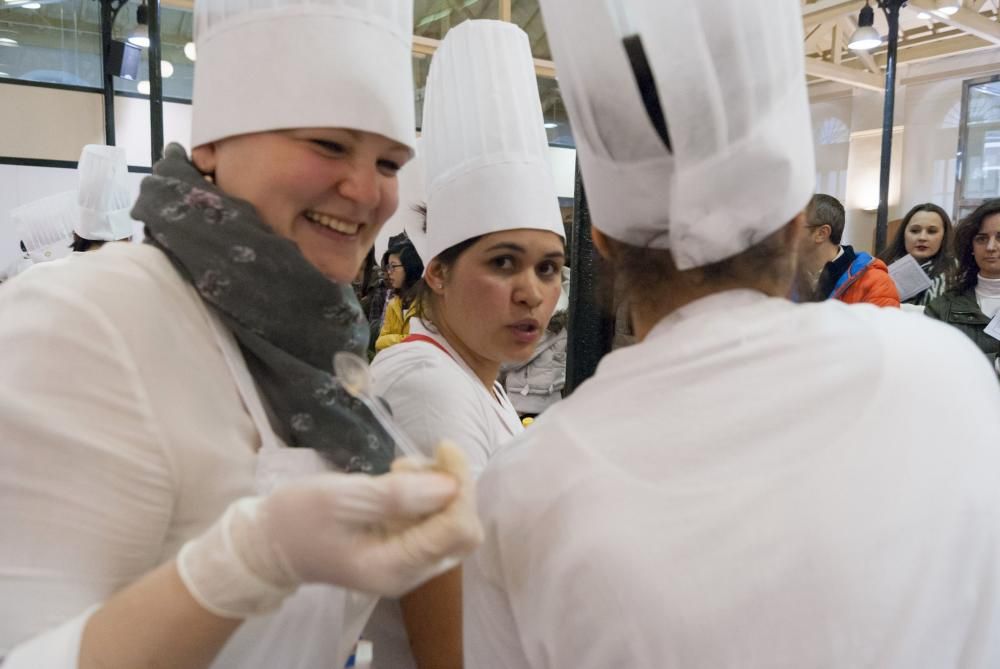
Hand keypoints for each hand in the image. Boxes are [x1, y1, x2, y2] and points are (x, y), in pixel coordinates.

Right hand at [177, 442, 482, 617]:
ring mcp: (408, 563)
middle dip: (450, 487)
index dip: (460, 484)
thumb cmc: (297, 519)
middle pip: (463, 529)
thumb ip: (396, 495)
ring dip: (435, 488)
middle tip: (413, 462)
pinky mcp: (402, 549)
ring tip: (397, 470)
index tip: (442, 447)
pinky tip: (396, 480)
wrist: (268, 544)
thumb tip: (450, 485)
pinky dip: (424, 494)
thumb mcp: (342, 499)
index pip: (458, 529)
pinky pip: (433, 521)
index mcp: (394, 568)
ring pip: (451, 522)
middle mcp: (410, 573)